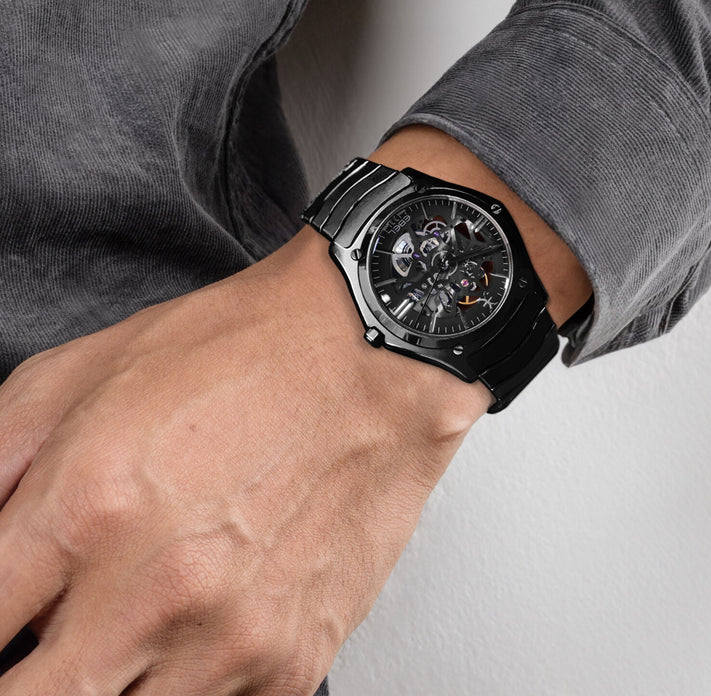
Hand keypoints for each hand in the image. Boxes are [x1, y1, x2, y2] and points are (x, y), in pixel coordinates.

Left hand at [0, 226, 489, 695]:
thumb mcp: (81, 374)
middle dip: (29, 674)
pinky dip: (184, 682)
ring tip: (128, 619)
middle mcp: (156, 590)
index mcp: (86, 509)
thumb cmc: (240, 353)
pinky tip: (195, 621)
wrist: (370, 355)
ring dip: (106, 680)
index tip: (6, 614)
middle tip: (49, 636)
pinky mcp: (290, 660)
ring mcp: (230, 638)